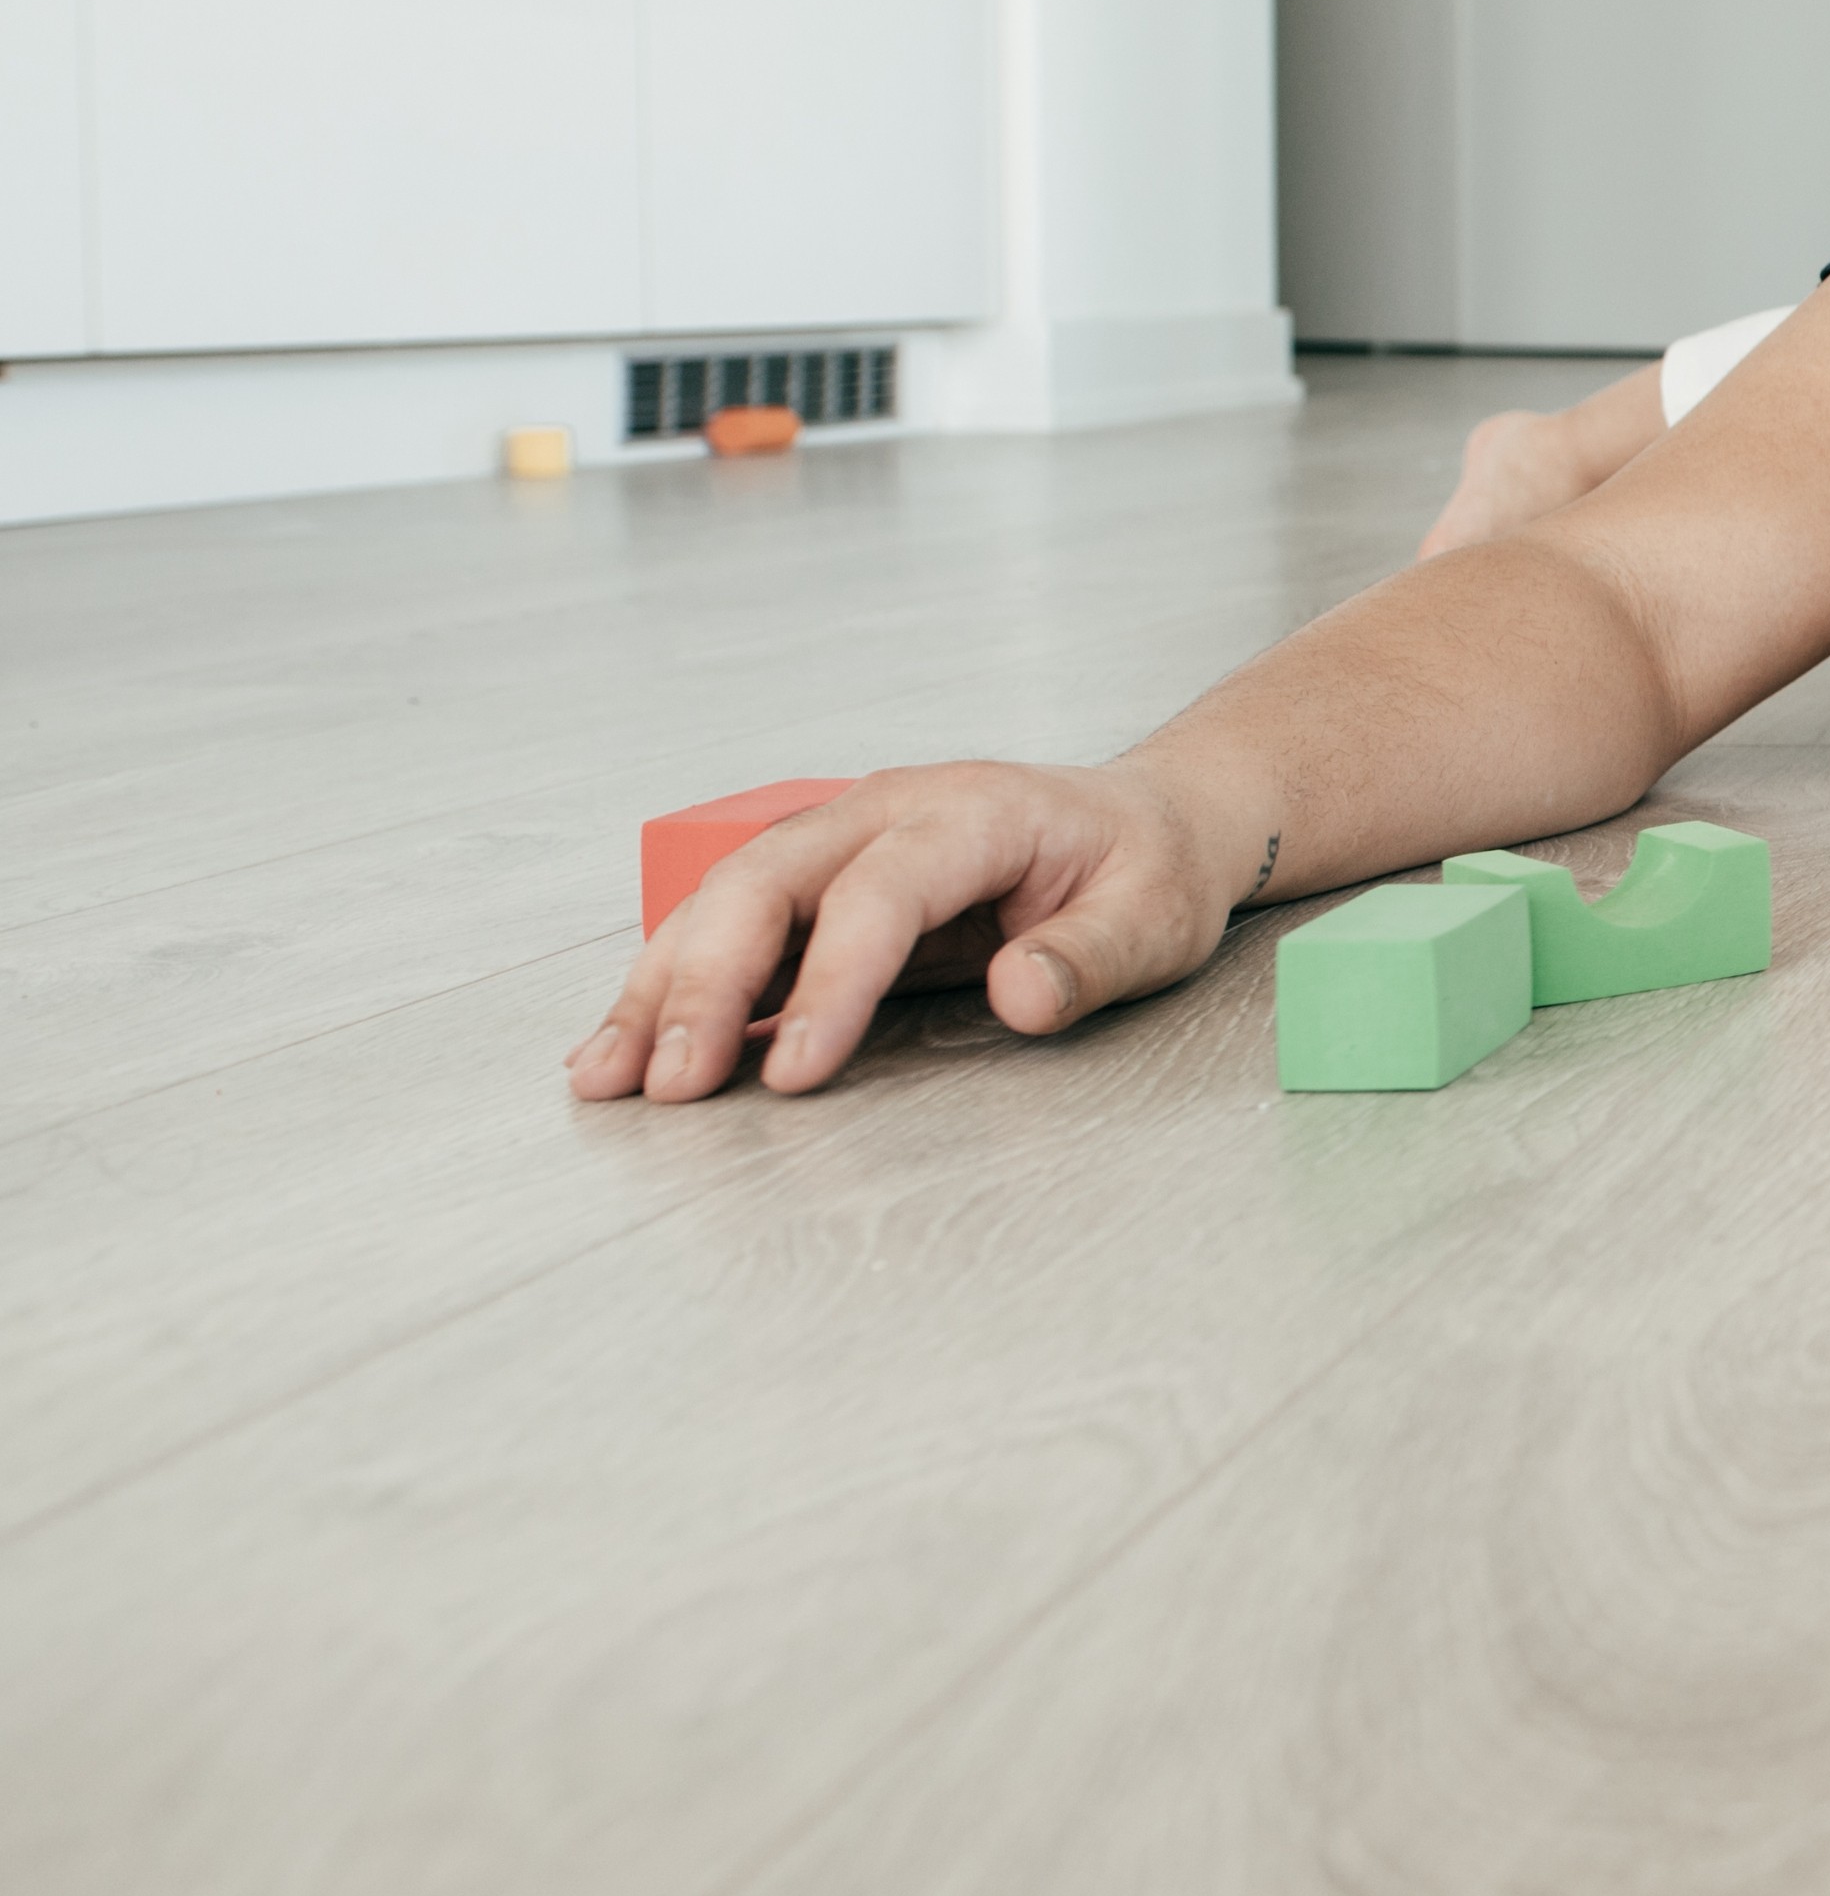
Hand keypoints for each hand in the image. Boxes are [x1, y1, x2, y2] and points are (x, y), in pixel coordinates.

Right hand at [569, 760, 1240, 1103]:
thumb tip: (1021, 995)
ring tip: (609, 1075)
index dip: (830, 982)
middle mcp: (887, 811)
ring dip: (664, 987)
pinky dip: (678, 986)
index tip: (794, 1073)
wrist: (1147, 819)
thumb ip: (1091, 957)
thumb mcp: (1154, 915)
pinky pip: (734, 927)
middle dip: (706, 984)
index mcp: (973, 812)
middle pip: (767, 883)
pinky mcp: (822, 881)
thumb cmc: (1148, 866)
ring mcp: (843, 838)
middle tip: (668, 1084)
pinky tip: (629, 1048)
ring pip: (727, 900)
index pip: (879, 892)